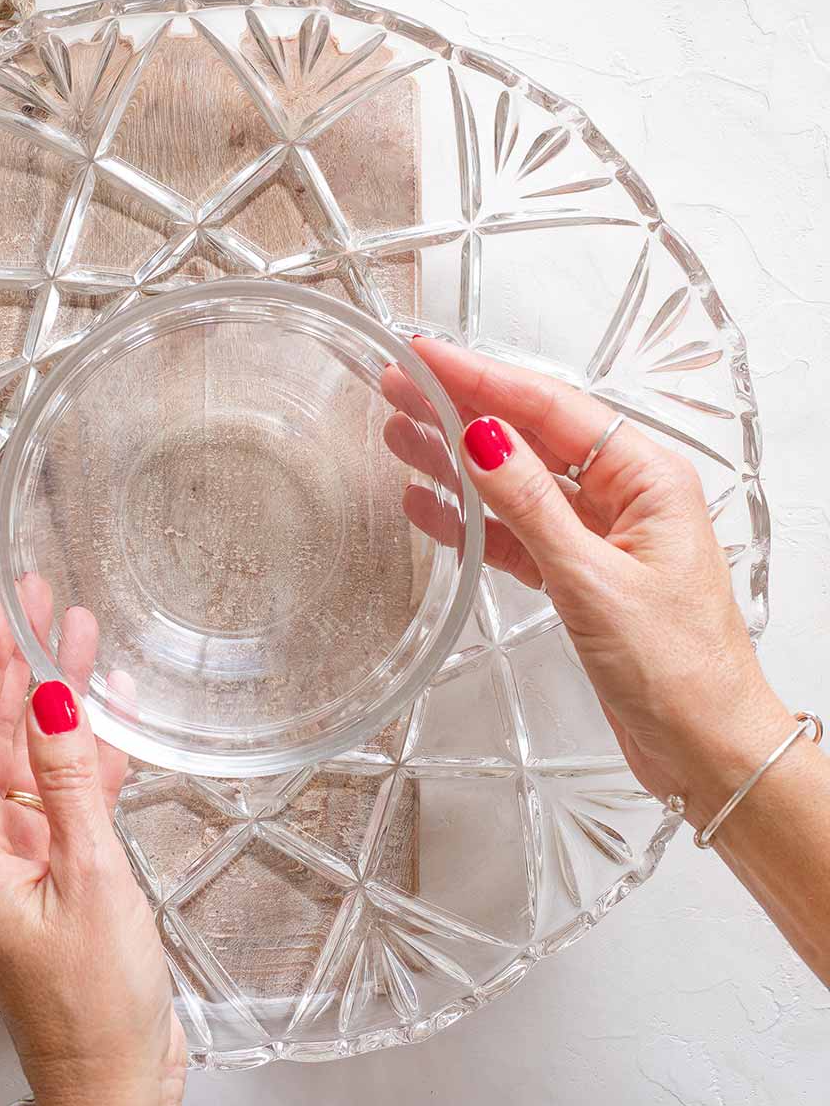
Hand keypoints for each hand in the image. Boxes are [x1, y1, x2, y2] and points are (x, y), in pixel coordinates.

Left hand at [0, 581, 186, 1105]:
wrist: (117, 1088)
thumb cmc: (92, 1006)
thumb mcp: (87, 878)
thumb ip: (68, 781)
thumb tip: (52, 696)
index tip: (3, 601)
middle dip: (16, 661)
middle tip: (39, 594)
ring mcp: (17, 856)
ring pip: (29, 755)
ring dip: (56, 697)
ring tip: (80, 630)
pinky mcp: (56, 871)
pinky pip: (63, 791)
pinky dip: (86, 750)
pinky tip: (110, 708)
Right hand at [384, 338, 791, 818]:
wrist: (708, 751)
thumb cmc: (680, 671)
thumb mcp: (593, 579)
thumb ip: (532, 505)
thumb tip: (483, 437)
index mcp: (648, 477)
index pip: (550, 406)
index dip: (481, 376)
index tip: (426, 354)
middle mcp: (627, 495)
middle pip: (530, 434)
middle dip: (460, 408)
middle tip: (397, 383)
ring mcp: (602, 534)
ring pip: (517, 481)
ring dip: (457, 460)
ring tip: (399, 433)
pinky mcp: (581, 574)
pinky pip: (515, 532)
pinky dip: (471, 521)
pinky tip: (429, 505)